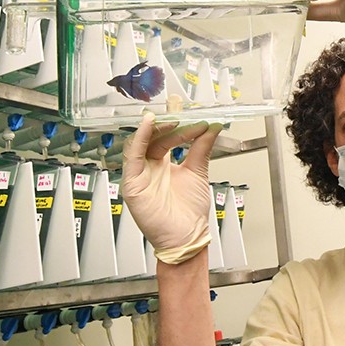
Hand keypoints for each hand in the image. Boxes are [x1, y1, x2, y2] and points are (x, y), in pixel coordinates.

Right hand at [121, 113, 222, 264]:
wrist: (187, 236)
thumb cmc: (190, 212)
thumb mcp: (198, 171)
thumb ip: (202, 148)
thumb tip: (212, 127)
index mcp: (163, 164)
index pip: (166, 136)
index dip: (177, 123)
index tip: (190, 111)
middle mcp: (149, 167)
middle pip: (152, 137)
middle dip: (166, 122)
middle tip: (180, 109)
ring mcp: (139, 174)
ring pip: (140, 143)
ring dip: (155, 128)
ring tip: (172, 117)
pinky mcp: (132, 183)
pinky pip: (132, 155)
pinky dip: (139, 138)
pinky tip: (148, 124)